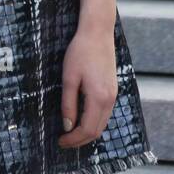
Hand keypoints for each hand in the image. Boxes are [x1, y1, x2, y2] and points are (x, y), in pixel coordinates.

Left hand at [57, 26, 117, 148]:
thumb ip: (68, 104)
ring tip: (70, 133)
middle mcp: (110, 100)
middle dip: (80, 139)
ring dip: (87, 132)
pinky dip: (93, 122)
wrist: (98, 33)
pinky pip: (105, 114)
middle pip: (97, 131)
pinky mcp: (113, 90)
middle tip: (63, 141)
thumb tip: (67, 127)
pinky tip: (81, 119)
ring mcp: (113, 95)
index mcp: (98, 98)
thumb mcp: (69, 78)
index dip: (73, 139)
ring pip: (102, 123)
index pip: (87, 129)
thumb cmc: (80, 52)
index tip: (60, 141)